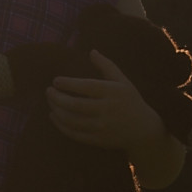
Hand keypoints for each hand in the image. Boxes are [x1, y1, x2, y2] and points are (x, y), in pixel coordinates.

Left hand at [46, 50, 164, 153]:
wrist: (143, 130)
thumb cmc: (131, 101)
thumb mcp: (123, 81)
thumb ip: (107, 66)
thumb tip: (91, 51)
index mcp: (112, 92)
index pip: (85, 87)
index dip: (68, 84)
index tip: (55, 81)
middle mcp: (106, 110)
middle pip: (74, 105)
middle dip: (56, 98)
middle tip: (48, 91)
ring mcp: (101, 127)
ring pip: (71, 120)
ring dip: (56, 111)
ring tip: (50, 103)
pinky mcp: (97, 140)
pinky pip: (74, 134)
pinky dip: (60, 126)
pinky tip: (54, 117)